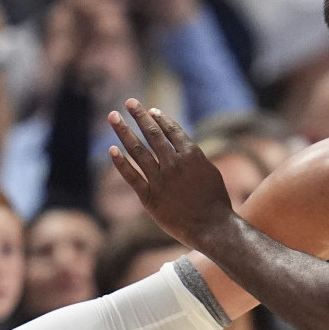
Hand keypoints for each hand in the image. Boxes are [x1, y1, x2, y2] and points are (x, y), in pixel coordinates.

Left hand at [108, 101, 235, 249]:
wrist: (212, 227)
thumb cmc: (216, 201)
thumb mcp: (210, 172)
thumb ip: (194, 158)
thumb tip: (181, 146)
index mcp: (191, 155)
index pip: (172, 130)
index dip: (159, 119)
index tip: (150, 110)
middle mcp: (174, 164)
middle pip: (152, 134)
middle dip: (139, 116)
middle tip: (129, 102)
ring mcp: (160, 181)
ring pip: (138, 151)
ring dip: (124, 131)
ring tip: (113, 116)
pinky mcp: (150, 198)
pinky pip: (131, 177)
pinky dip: (120, 163)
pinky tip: (112, 149)